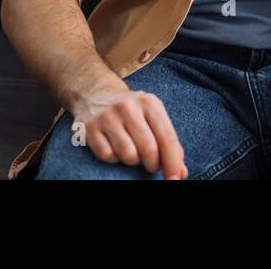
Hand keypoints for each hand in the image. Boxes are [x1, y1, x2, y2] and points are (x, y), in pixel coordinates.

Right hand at [70, 85, 188, 179]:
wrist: (96, 92)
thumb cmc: (132, 111)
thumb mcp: (152, 117)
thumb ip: (168, 142)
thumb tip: (180, 172)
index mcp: (149, 103)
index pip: (167, 138)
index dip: (173, 162)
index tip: (175, 178)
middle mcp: (128, 106)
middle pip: (148, 149)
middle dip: (153, 164)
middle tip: (151, 165)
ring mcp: (107, 116)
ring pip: (128, 155)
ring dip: (132, 161)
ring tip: (132, 152)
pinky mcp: (90, 127)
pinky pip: (107, 156)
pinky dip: (113, 158)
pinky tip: (113, 147)